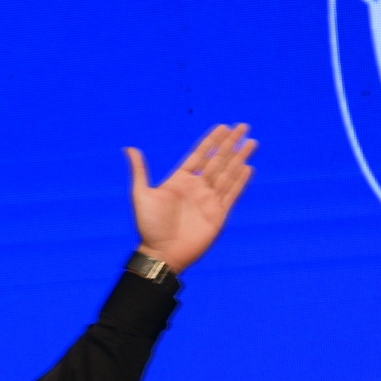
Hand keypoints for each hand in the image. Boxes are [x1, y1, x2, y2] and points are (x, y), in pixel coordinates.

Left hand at [125, 123, 256, 273]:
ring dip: (239, 158)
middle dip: (230, 144)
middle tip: (243, 126)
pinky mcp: (218, 215)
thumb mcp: (141, 196)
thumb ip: (139, 171)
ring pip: (228, 174)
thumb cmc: (149, 227)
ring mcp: (208, 200)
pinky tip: (248, 167)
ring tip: (251, 142)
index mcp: (180, 180)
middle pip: (218, 160)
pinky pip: (232, 194)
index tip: (223, 127)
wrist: (162, 254)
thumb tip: (129, 149)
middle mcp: (197, 188)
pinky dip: (240, 181)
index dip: (211, 141)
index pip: (199, 155)